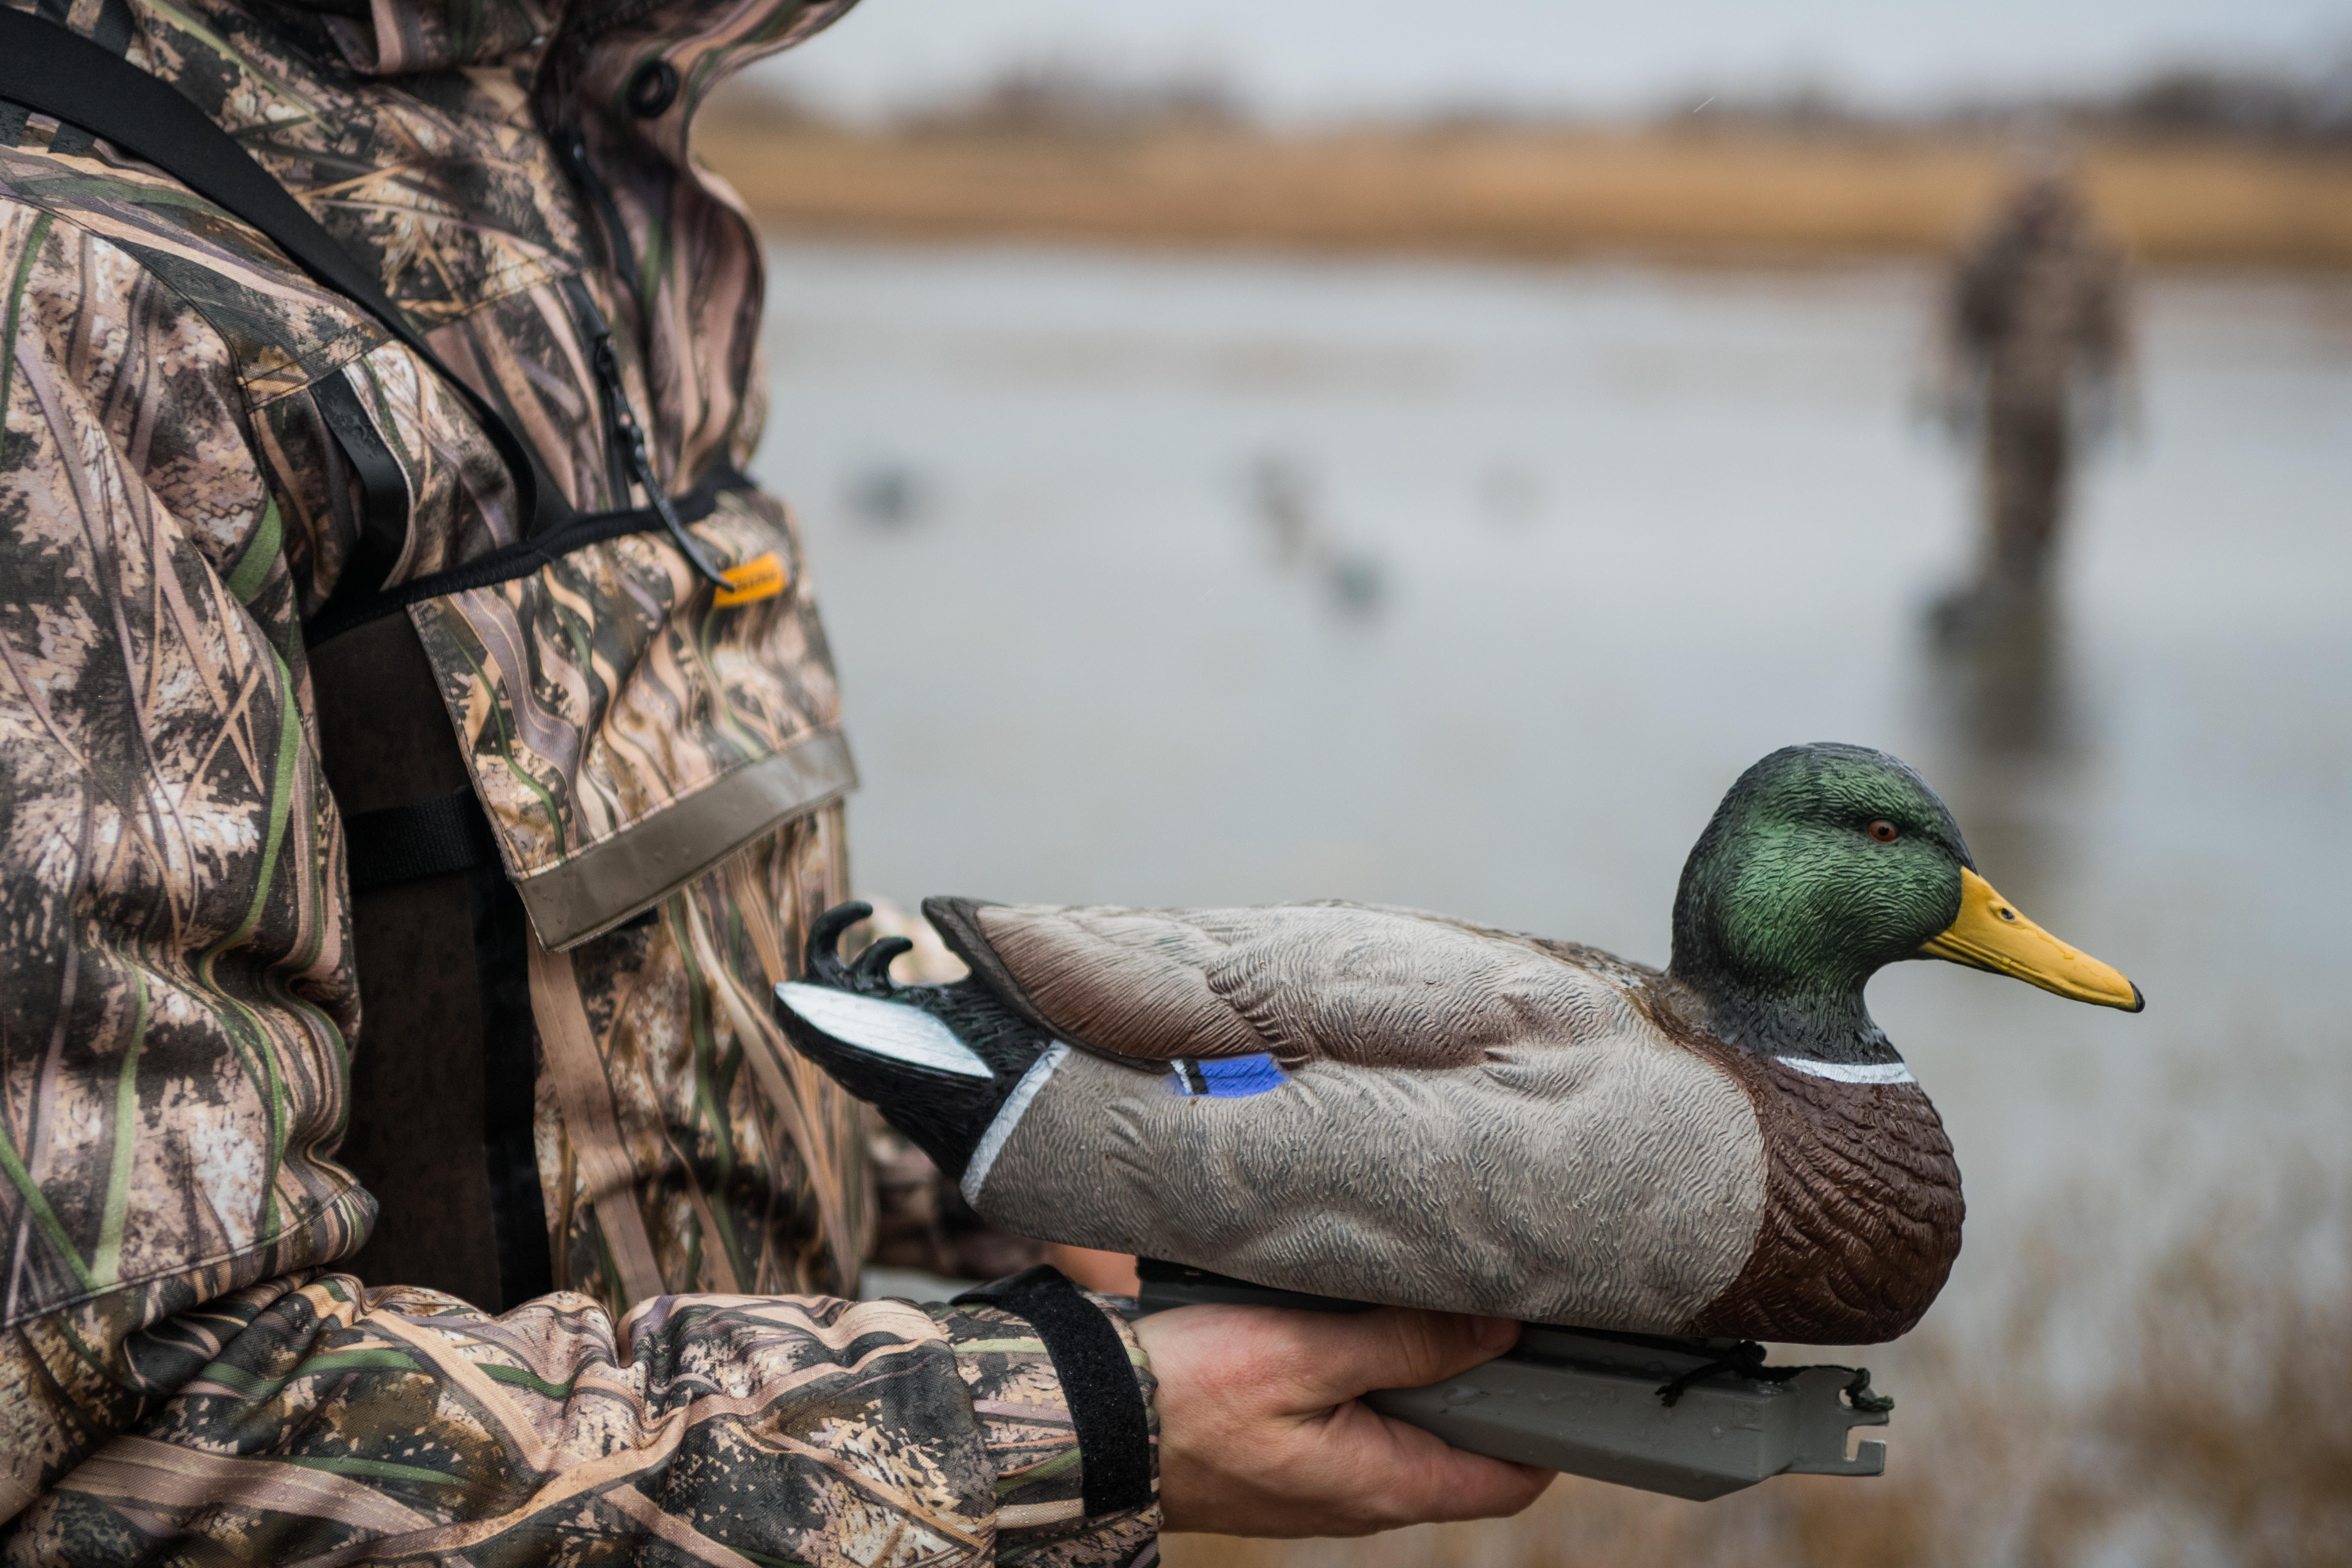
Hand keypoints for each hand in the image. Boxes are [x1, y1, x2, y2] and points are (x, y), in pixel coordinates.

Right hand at [1133, 1303, 1553, 1537]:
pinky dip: (1369, 1377)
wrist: (1086, 1426)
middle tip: (1495, 1309)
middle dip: (1485, 1388)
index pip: (1507, 1482)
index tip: (1562, 1365)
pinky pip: (1352, 1423)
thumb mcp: (1305, 1354)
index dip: (1548, 1430)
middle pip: (1458, 1451)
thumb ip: (1405, 1344)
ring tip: (1425, 1305)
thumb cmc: (1188, 1392)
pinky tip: (1352, 1325)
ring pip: (1405, 1431)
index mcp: (1382, 1482)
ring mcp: (1319, 1485)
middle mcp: (1359, 1497)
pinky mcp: (1282, 1460)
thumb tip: (1499, 1334)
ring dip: (1422, 1375)